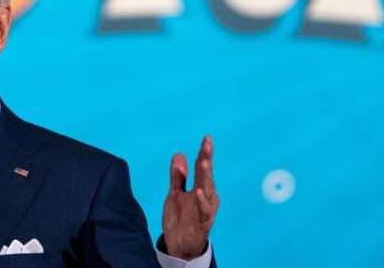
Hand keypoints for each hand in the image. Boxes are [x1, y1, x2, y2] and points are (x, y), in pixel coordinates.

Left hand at [161, 136, 218, 259]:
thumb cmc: (181, 218)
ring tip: (204, 161)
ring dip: (206, 176)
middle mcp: (206, 196)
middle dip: (207, 158)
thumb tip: (179, 154)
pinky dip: (202, 202)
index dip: (204, 153)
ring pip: (208, 190)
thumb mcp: (175, 194)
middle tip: (207, 143)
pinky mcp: (203, 223)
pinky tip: (198, 192)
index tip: (207, 138)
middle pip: (206, 174)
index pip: (202, 167)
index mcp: (200, 188)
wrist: (179, 245)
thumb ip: (177, 177)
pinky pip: (204, 211)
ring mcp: (205, 209)